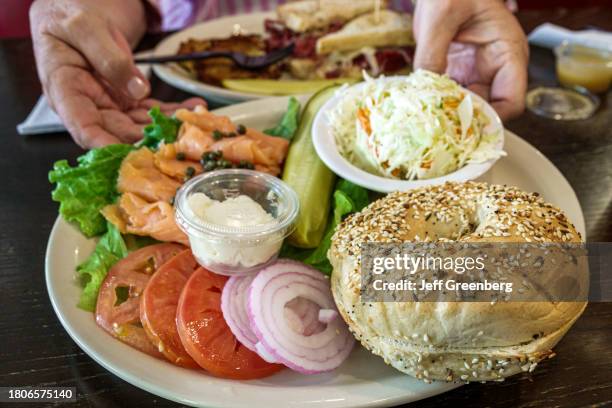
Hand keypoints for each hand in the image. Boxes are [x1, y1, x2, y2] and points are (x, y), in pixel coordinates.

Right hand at [30, 0, 205, 147]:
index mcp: (65, 91)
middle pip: (117, 132)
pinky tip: (193, 108)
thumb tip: (138, 89)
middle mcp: (88, 104)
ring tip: (190, 127)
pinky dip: (172, 112)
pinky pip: (152, 111)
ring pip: (139, 125)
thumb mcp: (84, 28)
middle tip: (172, 144)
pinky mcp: (127, 99)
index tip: (129, 156)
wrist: (78, 11)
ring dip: (165, 130)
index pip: (83, 128)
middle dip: (145, 142)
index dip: (105, 146)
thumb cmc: (70, 18)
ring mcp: (109, 103)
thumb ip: (109, 58)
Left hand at [412, 0, 528, 119]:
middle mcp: (496, 69)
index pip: (512, 101)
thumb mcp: (441, 15)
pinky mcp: (457, 74)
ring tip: (428, 121)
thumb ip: (432, 52)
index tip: (464, 125)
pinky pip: (451, 99)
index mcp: (508, 53)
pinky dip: (438, 106)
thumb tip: (424, 87)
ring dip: (450, 116)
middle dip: (466, 122)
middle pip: (489, 111)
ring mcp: (476, 73)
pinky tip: (422, 108)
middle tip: (439, 128)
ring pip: (468, 109)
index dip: (491, 118)